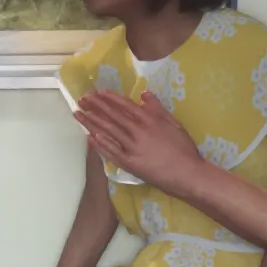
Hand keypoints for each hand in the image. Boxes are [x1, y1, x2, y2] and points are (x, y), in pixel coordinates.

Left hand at [74, 89, 203, 191]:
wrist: (186, 174)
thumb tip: (144, 94)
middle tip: (82, 99)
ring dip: (92, 122)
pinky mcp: (129, 164)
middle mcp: (138, 132)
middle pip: (113, 117)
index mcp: (149, 120)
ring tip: (79, 114)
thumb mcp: (174, 123)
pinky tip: (89, 136)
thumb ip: (157, 108)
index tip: (98, 92)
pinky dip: (100, 144)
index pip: (125, 106)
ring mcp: (132, 148)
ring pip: (108, 132)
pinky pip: (111, 151)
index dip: (110, 98)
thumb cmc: (183, 148)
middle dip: (96, 107)